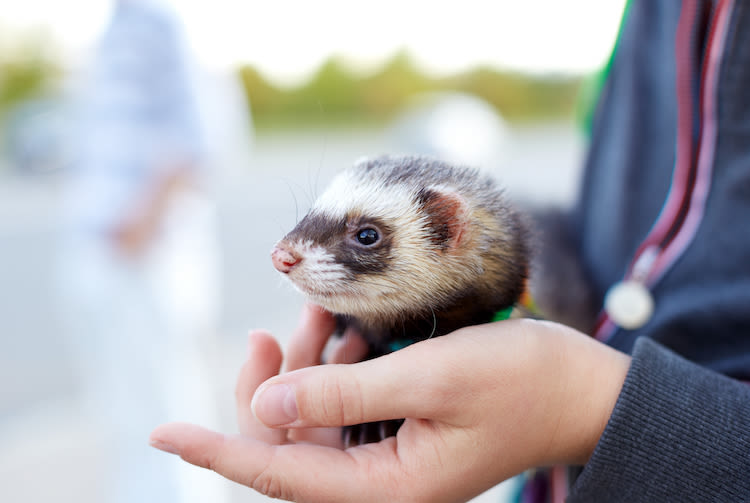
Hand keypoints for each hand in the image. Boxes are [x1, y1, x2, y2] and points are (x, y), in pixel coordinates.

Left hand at [150, 310, 629, 502]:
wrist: (578, 386)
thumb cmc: (519, 380)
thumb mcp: (430, 378)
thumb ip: (345, 393)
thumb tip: (267, 405)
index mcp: (384, 490)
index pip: (277, 472)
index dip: (217, 448)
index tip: (164, 432)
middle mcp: (379, 485)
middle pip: (290, 442)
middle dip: (273, 383)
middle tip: (274, 327)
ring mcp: (389, 461)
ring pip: (315, 418)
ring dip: (309, 364)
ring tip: (323, 312)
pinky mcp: (400, 434)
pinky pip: (346, 404)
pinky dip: (338, 365)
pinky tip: (350, 329)